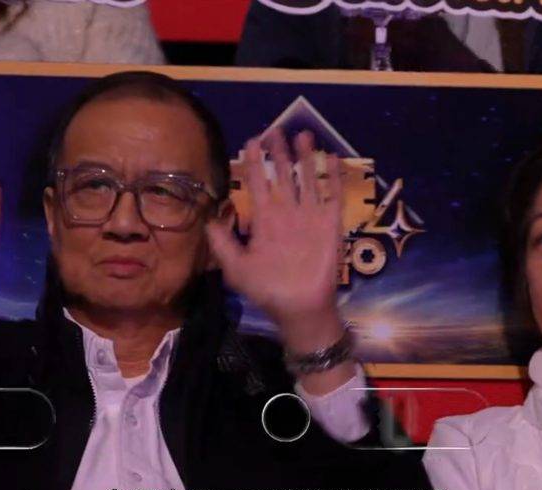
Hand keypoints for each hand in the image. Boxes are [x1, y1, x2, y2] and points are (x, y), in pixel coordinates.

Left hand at [205, 130, 341, 329]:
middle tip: (276, 129)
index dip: (255, 162)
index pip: (258, 183)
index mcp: (265, 220)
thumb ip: (221, 242)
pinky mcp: (329, 223)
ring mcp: (309, 216)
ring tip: (303, 134)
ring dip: (305, 158)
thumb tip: (208, 215)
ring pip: (307, 179)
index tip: (253, 140)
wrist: (299, 308)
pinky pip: (332, 195)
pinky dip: (332, 176)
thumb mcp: (235, 267)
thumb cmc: (267, 289)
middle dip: (279, 152)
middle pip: (282, 175)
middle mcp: (286, 213)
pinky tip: (330, 158)